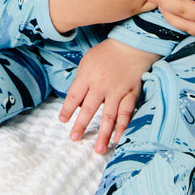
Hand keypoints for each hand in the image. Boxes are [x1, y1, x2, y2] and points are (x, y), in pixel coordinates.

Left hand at [59, 39, 157, 153]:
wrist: (131, 45)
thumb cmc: (106, 53)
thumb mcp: (87, 61)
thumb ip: (81, 80)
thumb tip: (76, 101)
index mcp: (88, 76)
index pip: (74, 96)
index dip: (67, 110)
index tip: (63, 121)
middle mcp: (101, 85)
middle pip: (89, 108)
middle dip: (81, 125)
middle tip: (75, 139)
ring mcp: (117, 90)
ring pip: (108, 115)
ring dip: (103, 133)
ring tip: (98, 149)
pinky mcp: (131, 93)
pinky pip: (126, 112)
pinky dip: (122, 126)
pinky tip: (117, 138)